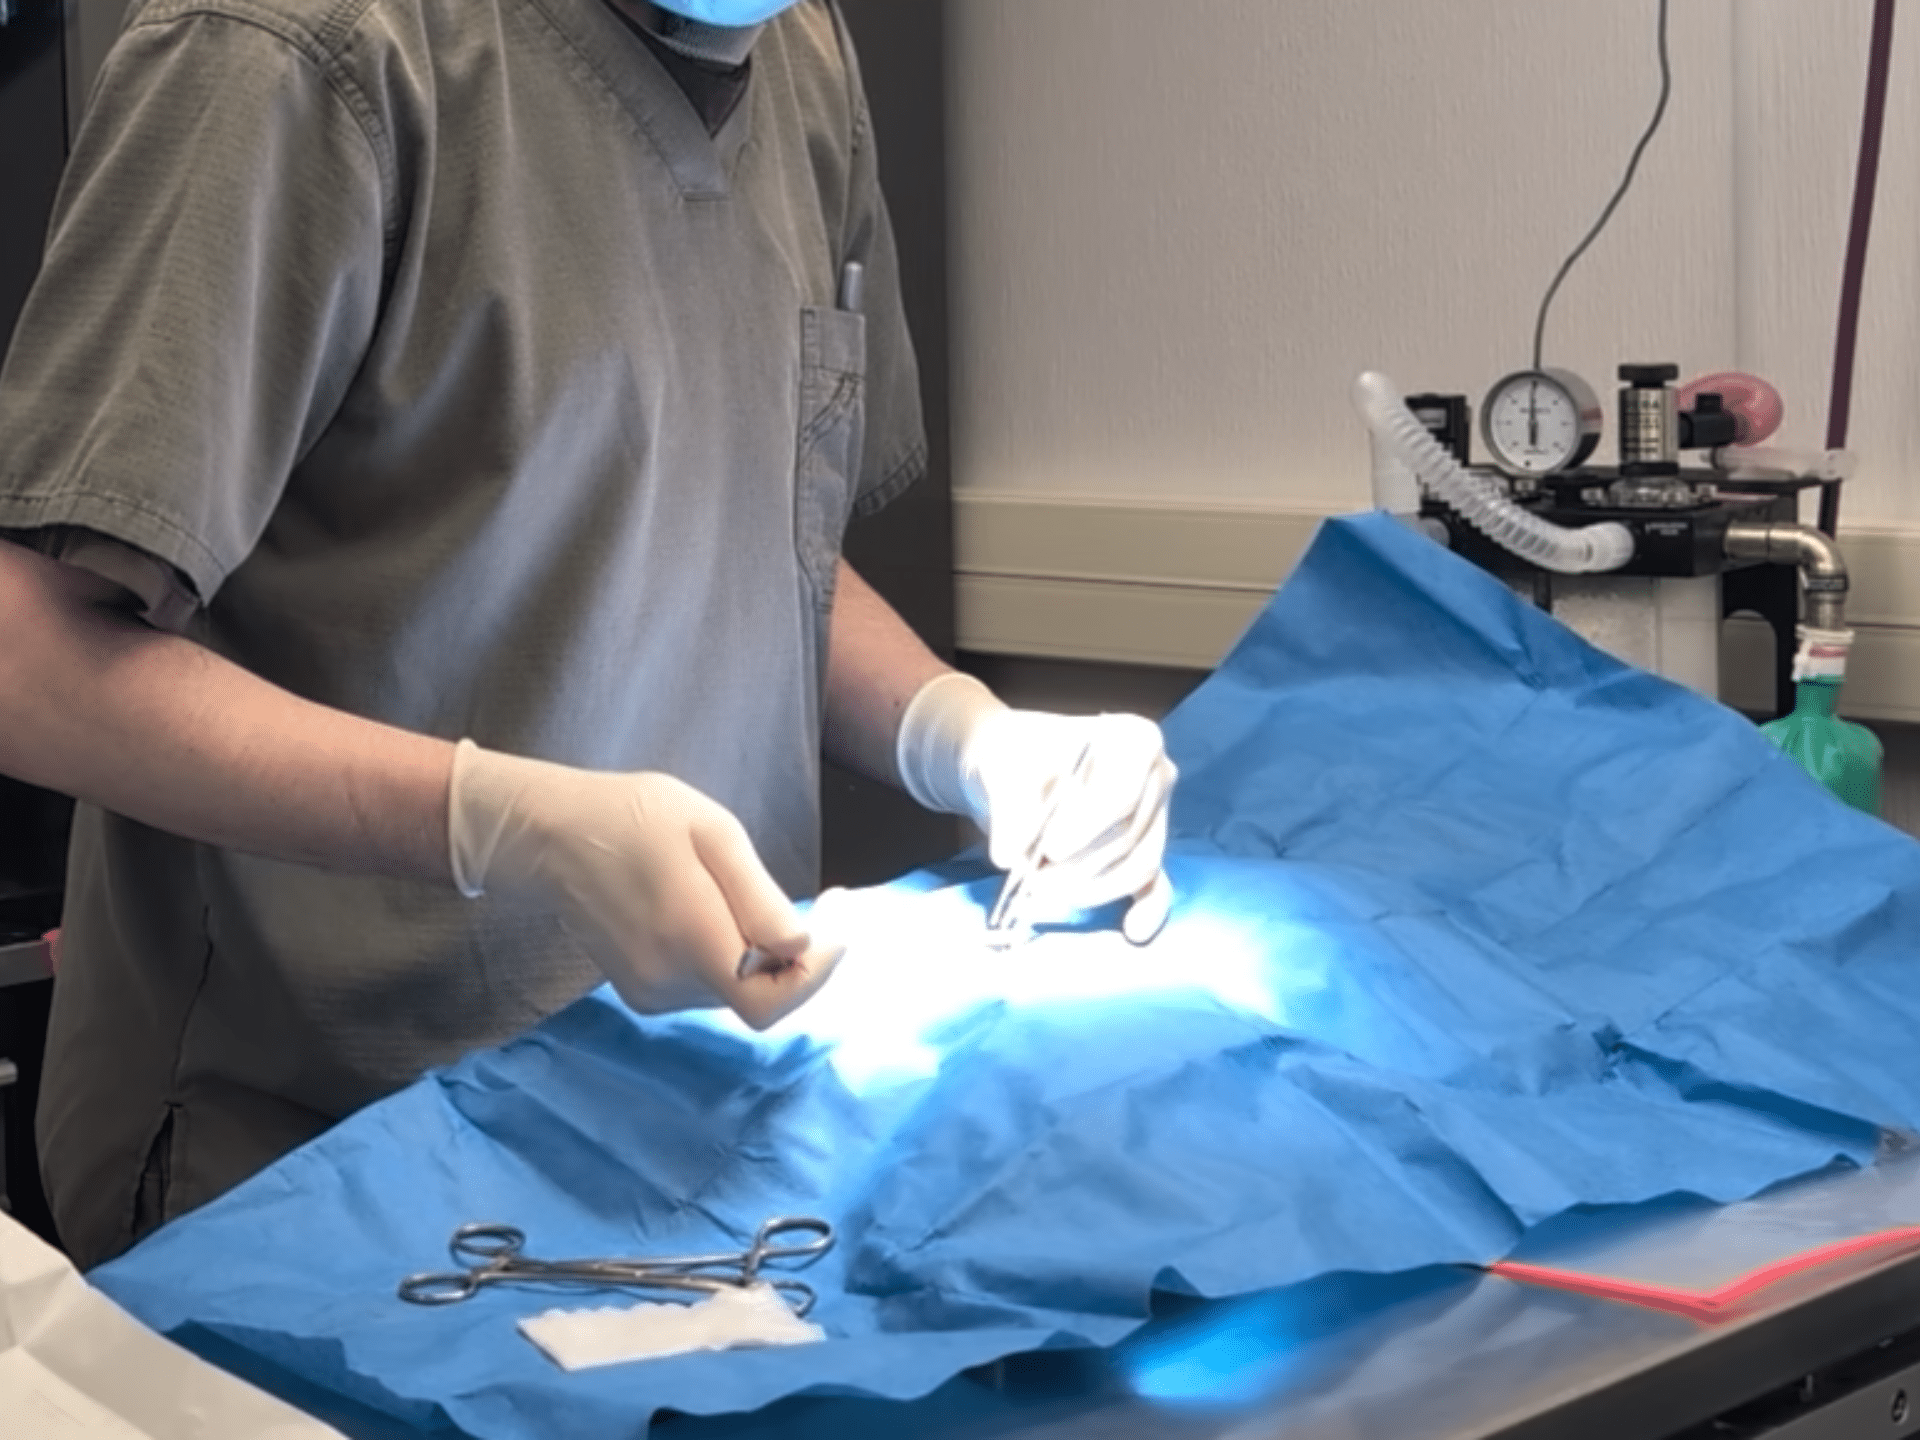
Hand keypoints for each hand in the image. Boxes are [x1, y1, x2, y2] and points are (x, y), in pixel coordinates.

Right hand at [448, 742, 841, 1029]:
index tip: (838, 921)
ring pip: (737, 992)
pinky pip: (709, 986)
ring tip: (755, 897)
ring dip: (764, 956)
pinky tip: (719, 911)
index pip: (773, 1002)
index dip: (817, 971)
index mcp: (691, 940)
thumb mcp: (712, 833)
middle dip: (798, 956)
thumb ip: (758, 898)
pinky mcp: (641, 992)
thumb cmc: (636, 818)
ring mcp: (652, 992)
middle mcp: (670, 981)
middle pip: (760, 996)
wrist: (552, 835)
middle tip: (822, 903)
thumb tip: (800, 946)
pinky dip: (732, 959)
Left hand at [896, 674, 1176, 942]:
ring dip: (1090, 888)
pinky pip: (1156, 885)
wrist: (1009, 769)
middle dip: (1080, 866)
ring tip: (1042, 892)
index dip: (1088, 826)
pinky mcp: (1144, 853)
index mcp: (1133, 739)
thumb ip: (1007, 807)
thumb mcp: (1000, 765)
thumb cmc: (1012, 754)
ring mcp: (1156, 818)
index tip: (1049, 849)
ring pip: (1137, 866)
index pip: (1122, 793)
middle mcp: (1157, 777)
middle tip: (1033, 882)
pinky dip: (1147, 909)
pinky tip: (1134, 930)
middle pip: (1129, 835)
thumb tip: (1008, 855)